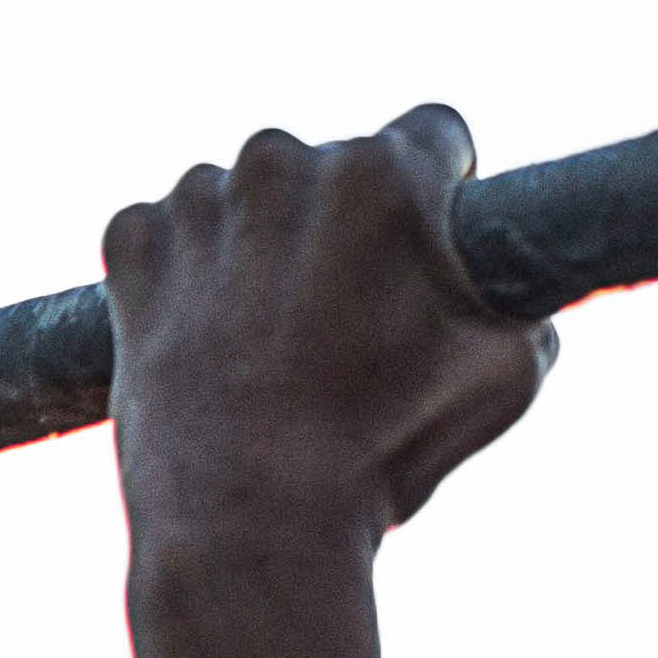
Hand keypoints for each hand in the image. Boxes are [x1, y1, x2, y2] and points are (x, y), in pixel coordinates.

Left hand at [102, 105, 556, 544]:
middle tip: (335, 318)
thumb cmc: (383, 452)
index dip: (436, 192)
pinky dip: (179, 270)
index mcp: (382, 172)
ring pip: (242, 199)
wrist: (247, 523)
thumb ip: (525, 301)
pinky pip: (162, 231)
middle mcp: (283, 164)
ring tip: (263, 338)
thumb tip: (514, 292)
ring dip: (255, 243)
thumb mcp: (507, 373)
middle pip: (330, 169)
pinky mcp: (133, 248)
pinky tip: (203, 336)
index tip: (418, 242)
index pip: (431, 135)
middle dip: (338, 226)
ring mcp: (198, 201)